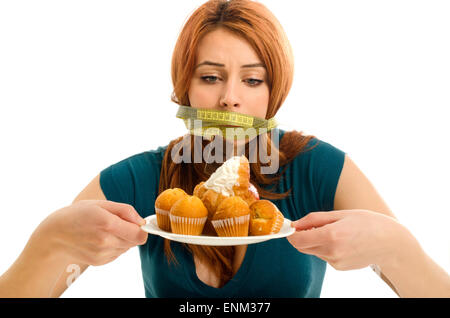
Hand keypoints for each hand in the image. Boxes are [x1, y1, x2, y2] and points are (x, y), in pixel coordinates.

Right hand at [33, 200, 147, 265]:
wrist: (54, 235)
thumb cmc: (78, 214)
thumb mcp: (101, 204)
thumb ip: (125, 210)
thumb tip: (141, 221)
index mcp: (108, 224)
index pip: (140, 235)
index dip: (142, 228)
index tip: (135, 222)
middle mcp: (106, 241)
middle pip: (136, 241)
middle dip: (132, 232)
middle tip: (117, 223)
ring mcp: (102, 254)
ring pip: (127, 248)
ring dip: (123, 239)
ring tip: (105, 230)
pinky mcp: (99, 262)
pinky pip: (117, 253)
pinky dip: (114, 246)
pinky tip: (100, 238)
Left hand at [287, 210, 408, 270]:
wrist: (391, 243)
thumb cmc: (367, 223)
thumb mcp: (340, 214)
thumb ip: (314, 219)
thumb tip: (294, 224)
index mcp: (330, 236)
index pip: (297, 240)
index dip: (290, 233)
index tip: (291, 226)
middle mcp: (331, 252)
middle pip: (302, 247)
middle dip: (303, 236)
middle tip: (315, 225)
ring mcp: (335, 262)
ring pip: (313, 251)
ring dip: (316, 241)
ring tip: (336, 231)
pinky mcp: (339, 267)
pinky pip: (324, 256)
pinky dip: (326, 248)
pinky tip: (342, 241)